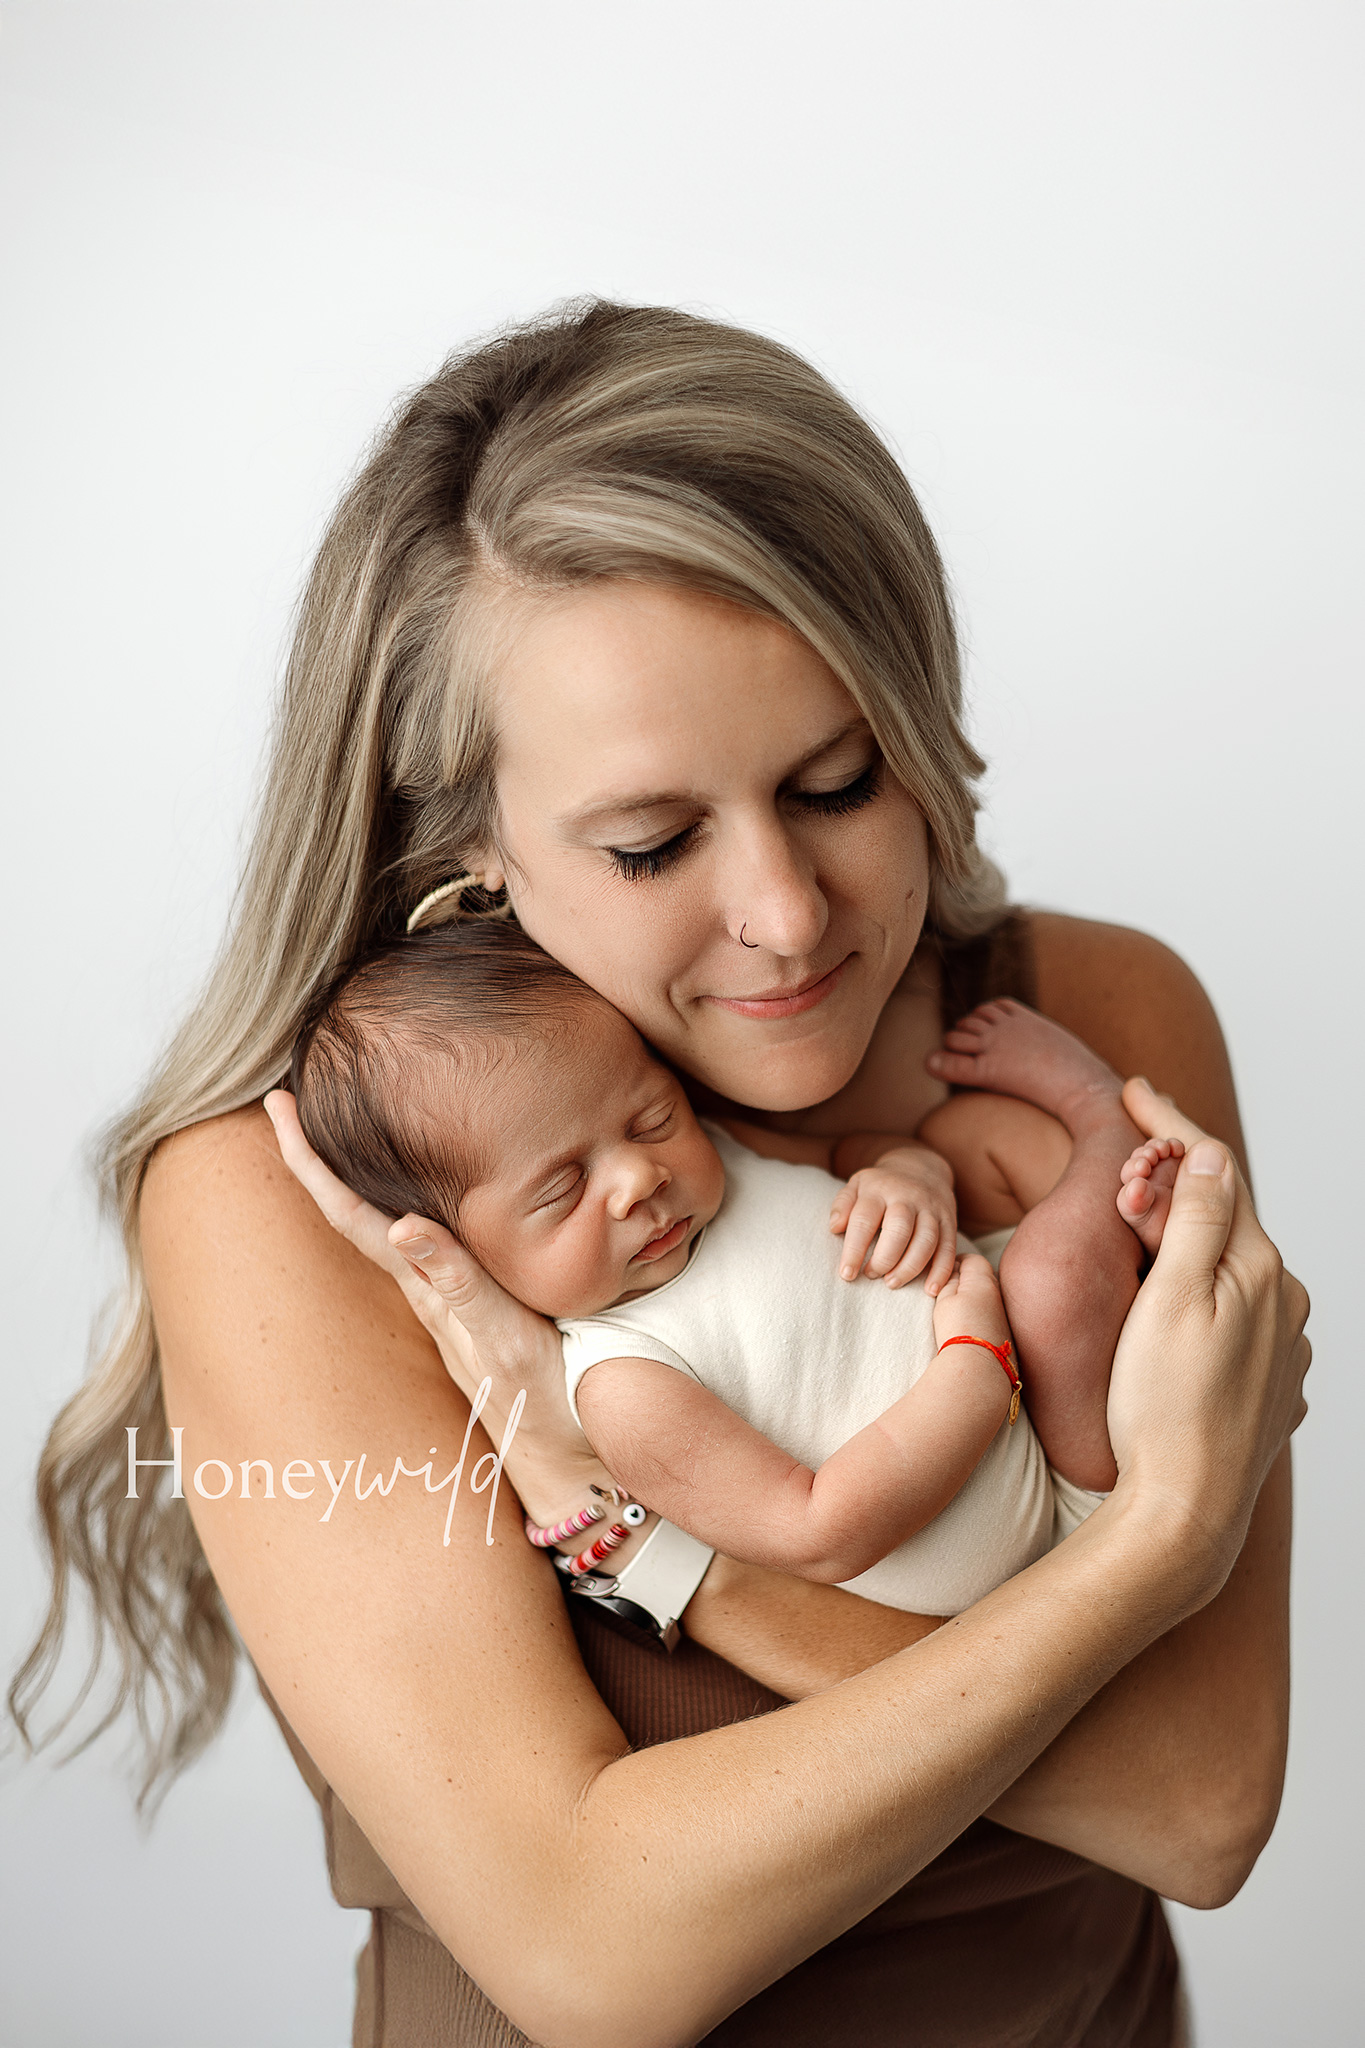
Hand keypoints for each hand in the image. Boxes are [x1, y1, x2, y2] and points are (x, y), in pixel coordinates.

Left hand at [262, 1090, 611, 1522]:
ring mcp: (447, 1302)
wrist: (573, 1462)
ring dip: (350, 1178)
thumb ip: (460, 1286)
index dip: (312, 1162)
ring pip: (382, 1227)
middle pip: (353, 1213)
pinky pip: (422, 1244)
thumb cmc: (548, 1403)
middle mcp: (428, 1291)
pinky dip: (401, 1206)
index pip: (353, 1215)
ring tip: (329, 1128)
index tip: (278, 1105)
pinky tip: (408, 1194)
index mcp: (429, 1288)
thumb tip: (401, 1226)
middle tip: (281, 1098)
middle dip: (314, 1157)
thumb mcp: (507, 1340)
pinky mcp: (472, 1309)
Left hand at [829, 1145, 957, 1292]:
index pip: (864, 1220)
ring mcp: (931, 1209)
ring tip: (892, 1283)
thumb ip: (842, 1205)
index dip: (854, 1250)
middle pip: (899, 1230)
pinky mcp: (949, 1220)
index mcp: (879, 1190)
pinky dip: (942, 1271)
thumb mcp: (857, 1185)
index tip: (847, 1274)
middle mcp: (907, 1197)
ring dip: (910, 1267)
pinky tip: (930, 1289)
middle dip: (884, 1259)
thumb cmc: (881, 1186)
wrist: (921, 1167)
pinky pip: (949, 1248)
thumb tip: (835, 1228)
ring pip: (926, 1241)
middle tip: (871, 1275)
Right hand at [1105, 1078, 1309, 1590]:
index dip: (1173, 1127)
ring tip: (1135, 1237)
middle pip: (1226, 1220)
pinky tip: (1173, 1308)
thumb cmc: (1163, 1406)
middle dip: (1172, 1189)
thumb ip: (1199, 1218)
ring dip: (1188, 1245)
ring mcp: (1282, 1352)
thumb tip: (1213, 1153)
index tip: (1136, 1090)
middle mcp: (1286, 1306)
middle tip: (1116, 1176)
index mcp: (1261, 1271)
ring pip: (1231, 1272)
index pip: (1218, 1174)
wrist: (1185, 1511)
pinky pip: (1237, 1321)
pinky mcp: (1270, 1391)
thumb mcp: (1170, 1296)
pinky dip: (1202, 1297)